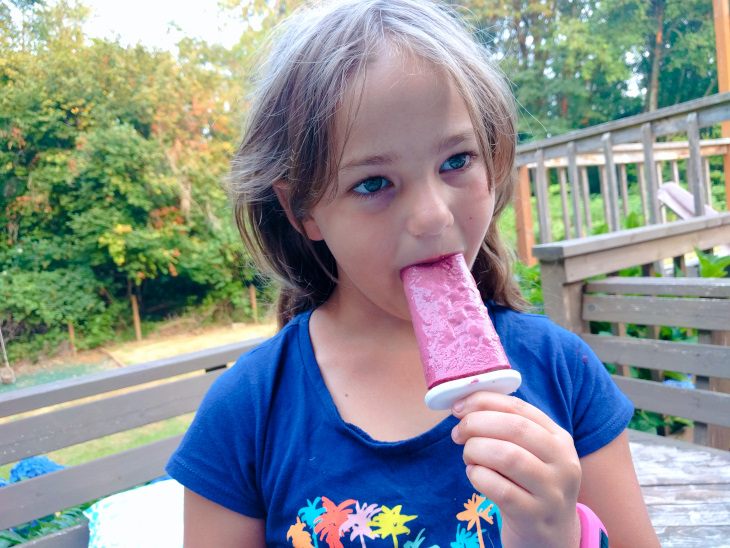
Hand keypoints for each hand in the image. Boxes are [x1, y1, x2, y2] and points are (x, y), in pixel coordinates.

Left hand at [451, 391, 581, 547]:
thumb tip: (463, 406)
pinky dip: (478, 477)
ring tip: (469, 456)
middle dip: (476, 424)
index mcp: (560, 438)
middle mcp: (563, 462)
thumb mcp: (530, 453)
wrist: (550, 537)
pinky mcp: (535, 517)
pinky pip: (499, 489)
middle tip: (458, 434)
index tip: (458, 406)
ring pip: (507, 456)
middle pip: (514, 428)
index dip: (483, 401)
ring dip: (476, 451)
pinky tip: (475, 475)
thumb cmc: (529, 485)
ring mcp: (552, 492)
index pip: (519, 407)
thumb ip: (505, 427)